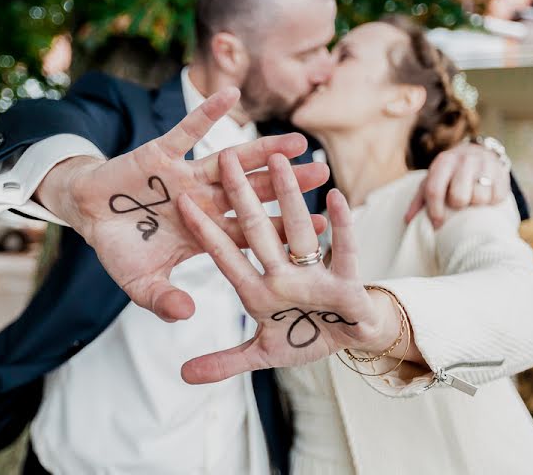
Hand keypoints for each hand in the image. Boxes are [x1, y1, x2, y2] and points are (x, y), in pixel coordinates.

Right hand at [39, 88, 330, 321]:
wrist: (86, 214)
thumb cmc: (119, 248)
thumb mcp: (140, 283)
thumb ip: (162, 300)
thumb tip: (188, 314)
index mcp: (204, 233)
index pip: (252, 232)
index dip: (283, 231)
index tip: (321, 229)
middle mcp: (202, 201)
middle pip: (252, 193)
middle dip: (287, 185)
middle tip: (323, 174)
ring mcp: (184, 176)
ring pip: (229, 162)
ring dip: (261, 152)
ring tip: (296, 141)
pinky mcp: (160, 154)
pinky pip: (187, 131)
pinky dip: (207, 114)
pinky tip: (231, 95)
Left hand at [177, 151, 392, 383]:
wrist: (349, 339)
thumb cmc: (303, 337)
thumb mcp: (261, 352)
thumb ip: (224, 361)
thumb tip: (183, 376)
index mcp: (257, 289)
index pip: (224, 254)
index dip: (205, 230)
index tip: (182, 202)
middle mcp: (282, 272)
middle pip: (257, 228)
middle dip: (244, 194)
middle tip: (226, 156)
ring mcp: (314, 271)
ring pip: (298, 227)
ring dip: (290, 196)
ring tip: (279, 158)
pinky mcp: (347, 277)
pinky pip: (345, 248)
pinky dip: (342, 226)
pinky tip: (335, 198)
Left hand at [404, 142, 510, 227]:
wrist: (478, 152)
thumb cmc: (449, 175)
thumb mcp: (432, 181)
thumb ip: (419, 200)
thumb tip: (407, 220)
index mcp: (443, 162)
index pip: (435, 190)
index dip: (435, 211)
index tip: (438, 224)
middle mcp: (464, 160)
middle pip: (459, 197)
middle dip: (457, 206)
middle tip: (459, 204)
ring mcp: (485, 164)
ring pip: (480, 198)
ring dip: (475, 205)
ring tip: (473, 199)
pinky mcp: (503, 172)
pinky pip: (497, 197)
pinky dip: (491, 202)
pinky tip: (486, 196)